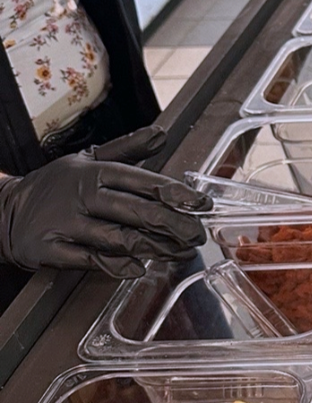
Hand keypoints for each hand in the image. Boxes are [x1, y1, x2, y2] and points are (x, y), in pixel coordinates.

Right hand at [0, 127, 212, 278]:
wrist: (5, 210)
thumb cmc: (57, 186)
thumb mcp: (88, 160)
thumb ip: (128, 149)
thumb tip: (162, 134)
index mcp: (94, 172)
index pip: (142, 182)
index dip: (176, 194)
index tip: (202, 205)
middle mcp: (82, 196)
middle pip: (137, 212)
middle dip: (175, 226)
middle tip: (198, 236)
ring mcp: (66, 223)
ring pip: (120, 238)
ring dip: (155, 248)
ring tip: (180, 253)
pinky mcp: (52, 249)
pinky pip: (91, 260)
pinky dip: (117, 266)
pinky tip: (139, 268)